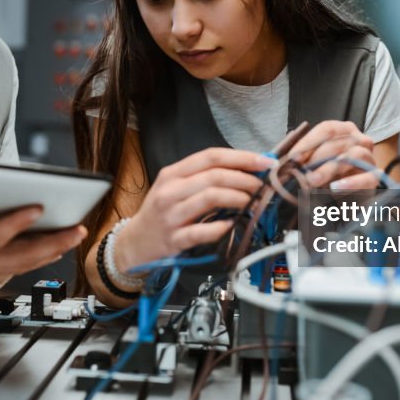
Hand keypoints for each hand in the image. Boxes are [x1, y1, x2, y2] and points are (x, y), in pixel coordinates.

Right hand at [0, 204, 85, 306]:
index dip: (14, 223)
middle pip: (22, 255)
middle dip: (53, 242)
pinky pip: (22, 264)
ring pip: (27, 261)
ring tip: (77, 234)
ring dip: (54, 249)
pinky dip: (42, 255)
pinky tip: (57, 246)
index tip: (37, 206)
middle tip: (79, 229)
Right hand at [115, 148, 272, 270]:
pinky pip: (202, 231)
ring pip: (210, 198)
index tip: (265, 161)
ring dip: (238, 198)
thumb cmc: (161, 213)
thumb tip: (246, 171)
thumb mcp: (175, 188)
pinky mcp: (173, 239)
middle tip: (263, 186)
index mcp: (173, 174)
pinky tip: (232, 225)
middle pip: (214, 176)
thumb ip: (204, 178)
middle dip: (245, 179)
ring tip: (253, 202)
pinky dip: (221, 227)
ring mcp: (170, 215)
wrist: (134, 243)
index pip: (211, 156)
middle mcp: (170, 191)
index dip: (241, 157)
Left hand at [288, 120, 379, 189]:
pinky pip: (367, 177)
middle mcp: (360, 141)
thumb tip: (282, 160)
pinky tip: (335, 188)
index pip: (327, 129)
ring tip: (313, 181)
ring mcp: (369, 159)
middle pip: (339, 142)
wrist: (350, 201)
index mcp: (346, 132)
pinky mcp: (375, 179)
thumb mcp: (314, 167)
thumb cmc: (330, 179)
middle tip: (300, 171)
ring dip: (329, 168)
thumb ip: (303, 160)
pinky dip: (350, 182)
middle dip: (316, 157)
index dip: (308, 142)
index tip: (292, 157)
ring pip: (353, 155)